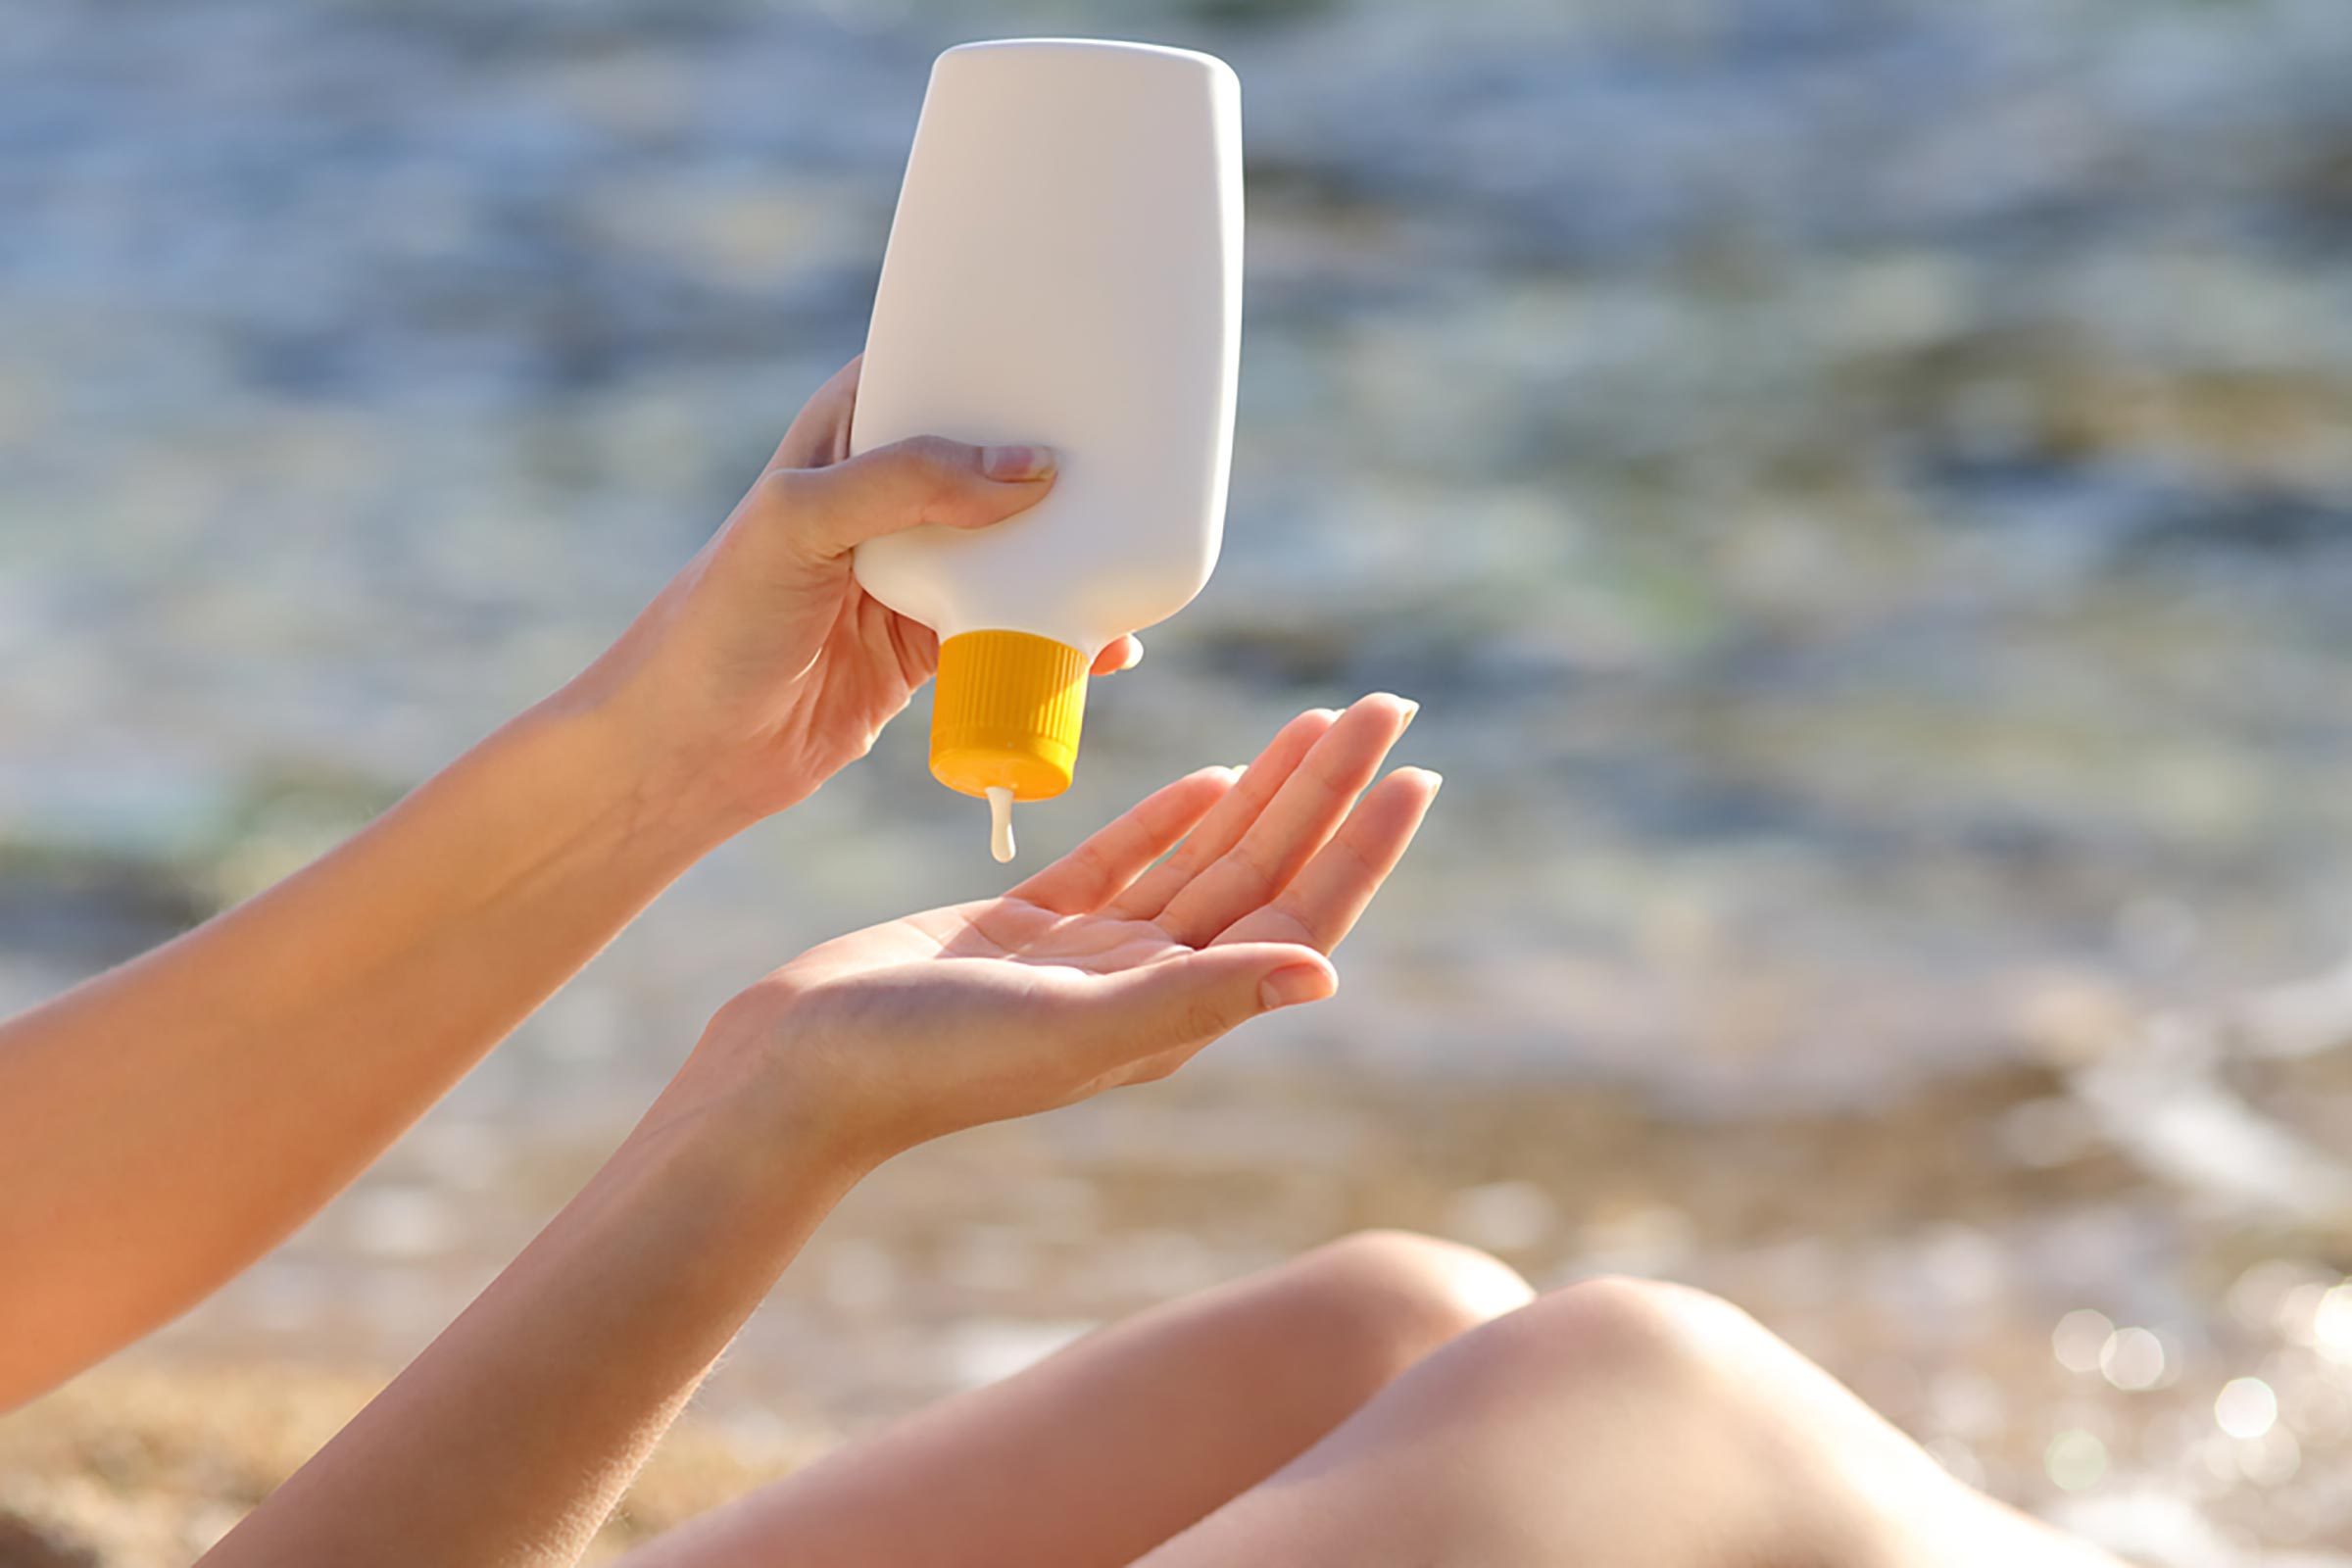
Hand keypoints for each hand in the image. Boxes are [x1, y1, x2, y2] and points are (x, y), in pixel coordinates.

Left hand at [567, 358, 1145, 826]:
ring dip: (1068, 545)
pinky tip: (1111, 643)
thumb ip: (905, 483)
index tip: (1079, 340)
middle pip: (992, 452)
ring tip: (1136, 538)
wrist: (692, 753)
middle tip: (1140, 441)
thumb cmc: (718, 623)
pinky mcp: (930, 644)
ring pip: (1013, 543)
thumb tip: (1029, 468)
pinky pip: (1016, 625)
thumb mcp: (801, 522)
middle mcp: (886, 492)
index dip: (1000, 347)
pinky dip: (1062, 633)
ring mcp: (913, 569)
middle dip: (1058, 449)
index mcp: (846, 432)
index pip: (934, 364)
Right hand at [679, 694, 1431, 1170]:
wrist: (796, 1068)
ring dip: (1266, 791)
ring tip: (1320, 722)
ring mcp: (1089, 959)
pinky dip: (1174, 818)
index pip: (1295, 915)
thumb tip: (1326, 974)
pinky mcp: (1029, 932)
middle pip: (1262, 872)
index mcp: (1171, 1015)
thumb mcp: (1069, 1028)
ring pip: (1203, 859)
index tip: (1414, 771)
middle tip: (1383, 706)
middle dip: (1327, 789)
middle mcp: (1146, 988)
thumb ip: (1195, 995)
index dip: (1359, 845)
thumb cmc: (923, 1061)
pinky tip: (1219, 777)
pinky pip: (1126, 863)